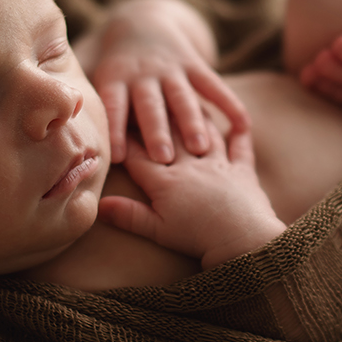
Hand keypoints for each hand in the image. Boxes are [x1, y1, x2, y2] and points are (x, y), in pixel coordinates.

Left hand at [90, 0, 250, 163]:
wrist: (142, 20)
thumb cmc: (114, 67)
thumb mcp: (94, 75)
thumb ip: (82, 100)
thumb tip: (49, 131)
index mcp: (116, 79)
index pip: (115, 106)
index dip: (115, 129)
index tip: (117, 156)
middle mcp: (143, 74)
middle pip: (150, 104)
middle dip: (157, 131)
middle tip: (164, 158)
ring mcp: (171, 69)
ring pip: (182, 96)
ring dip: (192, 121)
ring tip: (202, 148)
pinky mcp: (195, 64)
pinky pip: (213, 84)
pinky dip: (229, 103)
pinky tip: (243, 125)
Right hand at [98, 117, 284, 269]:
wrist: (241, 239)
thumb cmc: (198, 238)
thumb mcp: (159, 231)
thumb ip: (129, 215)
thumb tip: (100, 204)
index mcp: (166, 182)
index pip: (139, 156)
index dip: (124, 140)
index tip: (113, 124)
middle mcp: (190, 166)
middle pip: (170, 136)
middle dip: (156, 119)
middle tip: (147, 101)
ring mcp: (218, 165)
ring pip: (204, 133)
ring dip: (195, 117)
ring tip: (188, 103)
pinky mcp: (242, 171)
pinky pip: (241, 146)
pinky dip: (240, 132)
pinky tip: (240, 121)